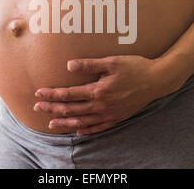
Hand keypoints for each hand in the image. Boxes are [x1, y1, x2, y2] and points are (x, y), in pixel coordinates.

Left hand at [33, 55, 186, 135]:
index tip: (38, 93)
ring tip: (51, 124)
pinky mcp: (117, 118)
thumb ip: (89, 65)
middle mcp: (101, 106)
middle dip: (52, 109)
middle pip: (71, 110)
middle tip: (36, 108)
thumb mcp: (112, 62)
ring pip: (82, 122)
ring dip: (65, 123)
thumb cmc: (135, 67)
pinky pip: (99, 128)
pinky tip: (78, 131)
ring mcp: (110, 114)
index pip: (69, 94)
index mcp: (98, 91)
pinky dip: (86, 130)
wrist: (157, 80)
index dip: (52, 94)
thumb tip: (69, 65)